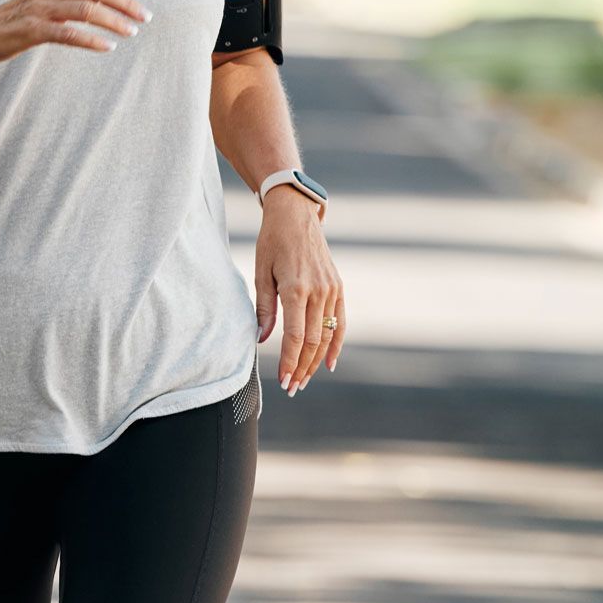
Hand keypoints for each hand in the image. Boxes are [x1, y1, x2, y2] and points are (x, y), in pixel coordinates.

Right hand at [0, 0, 153, 62]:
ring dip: (114, 21)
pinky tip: (108, 47)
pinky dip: (92, 40)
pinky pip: (68, 33)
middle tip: (146, 16)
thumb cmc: (25, 16)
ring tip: (131, 31)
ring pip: (87, 10)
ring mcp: (41, 7)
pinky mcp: (33, 29)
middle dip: (127, 1)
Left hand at [254, 191, 343, 394]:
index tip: (283, 380)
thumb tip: (261, 339)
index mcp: (295, 288)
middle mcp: (317, 291)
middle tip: (292, 387)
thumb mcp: (261, 272)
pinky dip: (336, 345)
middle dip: (302, 368)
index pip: (294, 336)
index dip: (289, 362)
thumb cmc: (272, 242)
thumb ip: (263, 308)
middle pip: (312, 342)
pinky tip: (328, 363)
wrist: (296, 215)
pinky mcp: (338, 288)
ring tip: (304, 379)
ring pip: (326, 336)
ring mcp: (331, 290)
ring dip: (315, 361)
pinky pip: (340, 323)